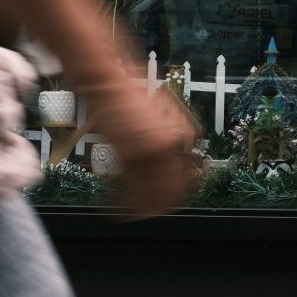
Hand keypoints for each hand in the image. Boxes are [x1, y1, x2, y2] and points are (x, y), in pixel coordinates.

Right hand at [86, 81, 197, 217]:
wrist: (110, 83)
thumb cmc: (131, 96)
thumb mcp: (161, 117)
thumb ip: (169, 141)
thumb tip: (172, 167)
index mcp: (184, 135)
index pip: (186, 178)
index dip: (175, 195)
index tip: (165, 202)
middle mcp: (171, 145)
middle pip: (172, 191)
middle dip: (160, 207)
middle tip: (150, 213)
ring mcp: (152, 150)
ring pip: (153, 194)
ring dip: (142, 208)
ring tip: (133, 214)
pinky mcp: (130, 154)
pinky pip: (132, 187)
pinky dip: (126, 200)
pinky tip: (119, 205)